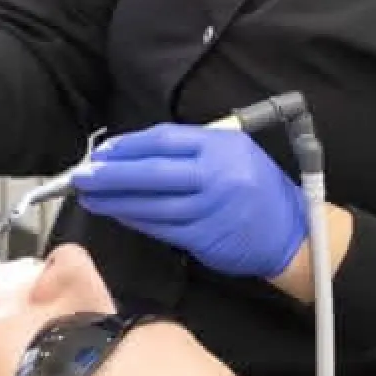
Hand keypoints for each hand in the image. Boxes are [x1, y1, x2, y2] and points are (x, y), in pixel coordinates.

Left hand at [71, 124, 308, 279]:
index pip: (163, 139)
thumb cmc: (258, 189)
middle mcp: (216, 174)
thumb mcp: (236, 153)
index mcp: (222, 146)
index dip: (127, 146)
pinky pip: (161, 227)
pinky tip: (118, 214)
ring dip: (115, 201)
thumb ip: (193, 150)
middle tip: (82, 177)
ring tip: (90, 198)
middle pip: (152, 171)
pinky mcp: (205, 236)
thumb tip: (135, 154)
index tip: (102, 153)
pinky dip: (135, 219)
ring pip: (151, 203)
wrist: (293, 232)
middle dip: (111, 175)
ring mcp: (210, 207)